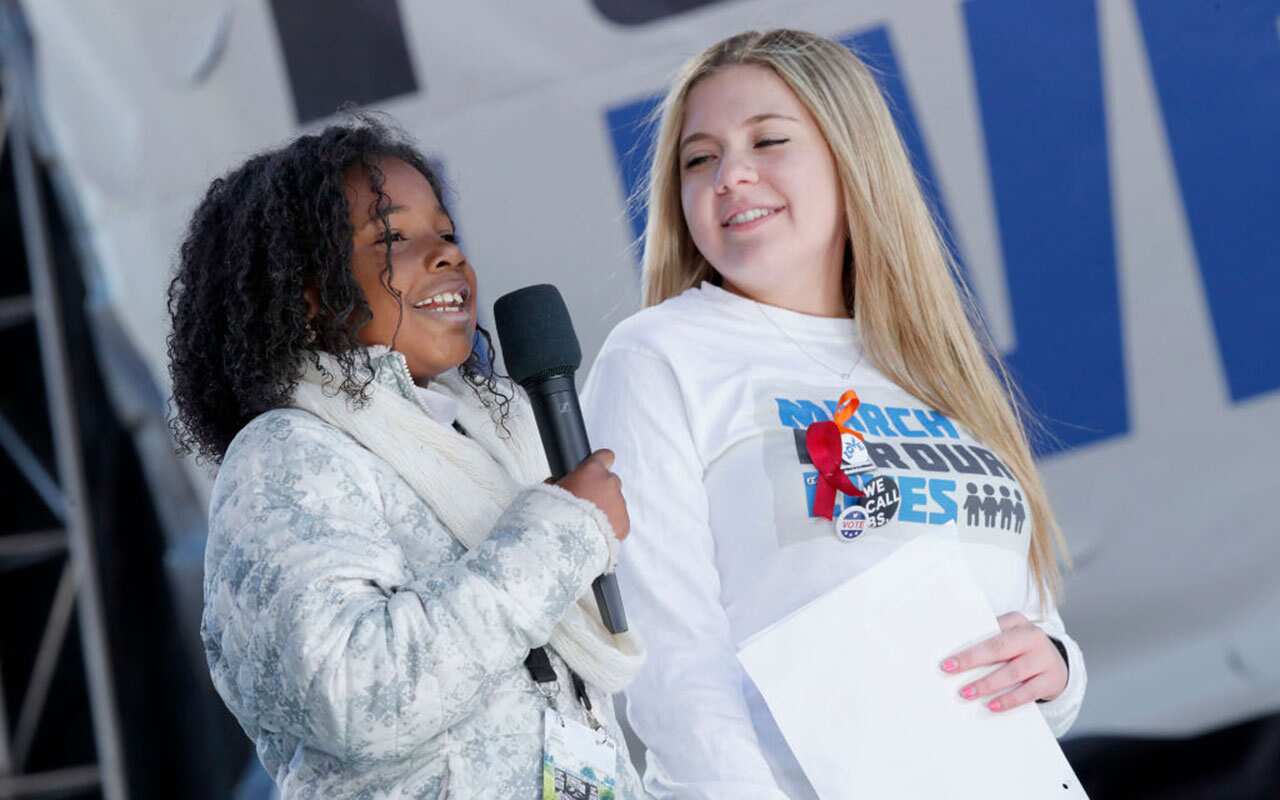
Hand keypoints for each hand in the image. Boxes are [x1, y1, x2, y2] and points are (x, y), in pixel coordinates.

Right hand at [555, 449, 629, 540]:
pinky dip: (611, 525)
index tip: (596, 469)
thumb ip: (561, 482)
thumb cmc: (556, 515)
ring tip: (588, 523)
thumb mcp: (550, 491)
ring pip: (615, 502)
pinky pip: (619, 521)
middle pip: (611, 481)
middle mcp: (610, 484)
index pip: (605, 456)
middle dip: (601, 490)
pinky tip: (596, 532)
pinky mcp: (624, 523)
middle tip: (586, 503)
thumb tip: (558, 482)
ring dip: (606, 509)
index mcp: (592, 471)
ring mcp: (619, 503)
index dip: (600, 462)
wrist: (567, 541)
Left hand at [940, 612, 1066, 711]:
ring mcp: (1043, 658)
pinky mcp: (1050, 680)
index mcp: (1017, 621)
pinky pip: (1027, 692)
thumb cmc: (1022, 651)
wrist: (1058, 667)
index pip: (990, 628)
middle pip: (999, 648)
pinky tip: (991, 706)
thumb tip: (955, 658)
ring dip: (986, 683)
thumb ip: (988, 642)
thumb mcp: (1009, 639)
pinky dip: (1008, 700)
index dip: (968, 641)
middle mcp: (1032, 636)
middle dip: (971, 659)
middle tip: (949, 669)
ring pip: (1013, 672)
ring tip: (966, 693)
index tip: (948, 653)